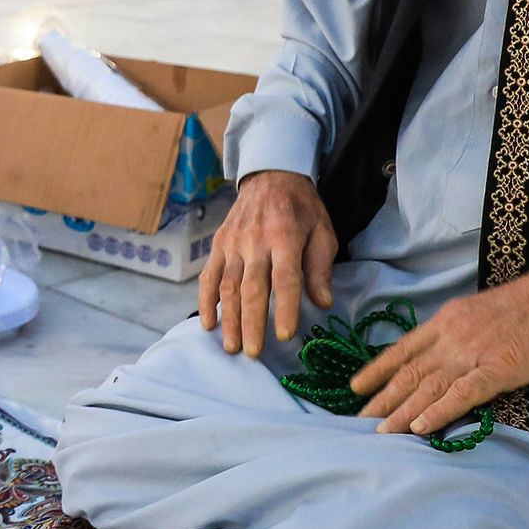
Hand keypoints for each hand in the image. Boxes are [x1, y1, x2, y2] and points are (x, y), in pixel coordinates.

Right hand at [201, 169, 335, 357]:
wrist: (271, 176)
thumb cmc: (302, 209)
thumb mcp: (322, 231)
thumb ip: (320, 267)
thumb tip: (322, 302)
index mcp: (285, 237)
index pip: (284, 278)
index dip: (285, 308)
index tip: (285, 335)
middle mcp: (255, 241)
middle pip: (251, 288)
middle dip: (252, 323)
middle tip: (253, 353)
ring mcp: (233, 243)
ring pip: (227, 286)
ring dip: (228, 319)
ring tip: (232, 346)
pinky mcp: (218, 245)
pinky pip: (209, 276)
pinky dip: (206, 301)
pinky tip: (208, 324)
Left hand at [349, 250, 528, 435]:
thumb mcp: (484, 311)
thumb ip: (462, 333)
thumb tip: (447, 357)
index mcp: (449, 320)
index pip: (403, 348)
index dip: (377, 370)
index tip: (355, 388)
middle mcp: (453, 336)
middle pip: (409, 372)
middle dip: (381, 400)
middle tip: (357, 424)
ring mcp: (475, 353)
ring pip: (428, 386)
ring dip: (402, 412)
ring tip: (380, 434)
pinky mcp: (500, 369)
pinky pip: (463, 393)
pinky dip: (439, 411)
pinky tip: (421, 428)